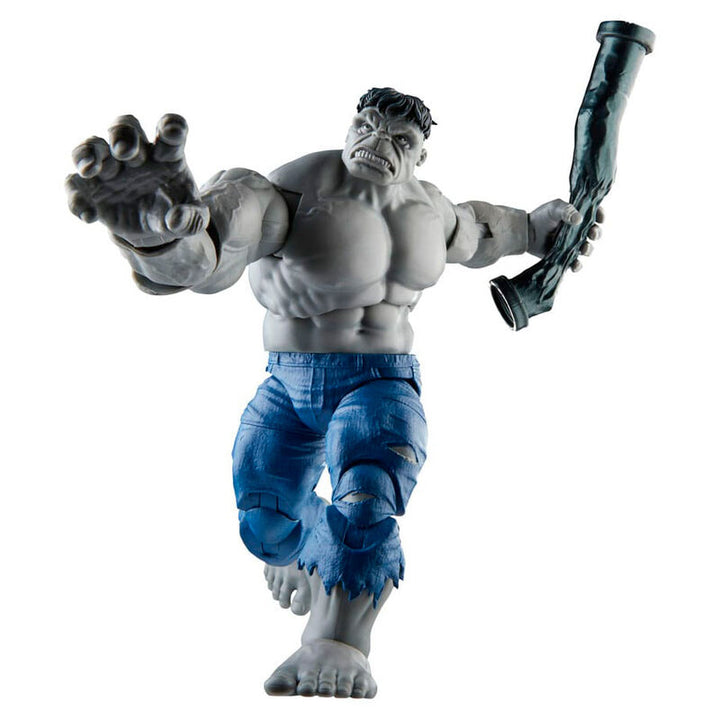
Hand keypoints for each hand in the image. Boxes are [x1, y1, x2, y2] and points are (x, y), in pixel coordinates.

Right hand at [66, 114, 208, 246]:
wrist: (155, 230)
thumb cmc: (177, 213)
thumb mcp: (193, 220)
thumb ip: (191, 219)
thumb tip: (176, 220)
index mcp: (167, 155)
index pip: (170, 129)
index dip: (170, 126)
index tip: (171, 131)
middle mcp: (137, 154)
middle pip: (125, 127)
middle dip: (122, 135)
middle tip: (123, 151)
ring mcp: (111, 168)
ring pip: (93, 145)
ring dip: (88, 152)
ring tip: (89, 169)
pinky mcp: (91, 188)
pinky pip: (75, 185)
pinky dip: (76, 198)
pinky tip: (88, 216)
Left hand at [527, 199, 603, 269]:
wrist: (526, 232)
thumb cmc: (541, 217)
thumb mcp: (554, 208)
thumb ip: (567, 211)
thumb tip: (579, 219)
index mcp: (578, 216)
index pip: (595, 215)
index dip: (600, 216)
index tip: (600, 218)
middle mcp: (578, 231)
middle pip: (594, 233)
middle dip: (596, 233)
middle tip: (592, 234)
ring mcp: (573, 244)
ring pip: (586, 248)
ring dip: (588, 249)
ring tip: (584, 249)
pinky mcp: (565, 256)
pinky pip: (575, 263)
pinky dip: (577, 265)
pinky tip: (575, 265)